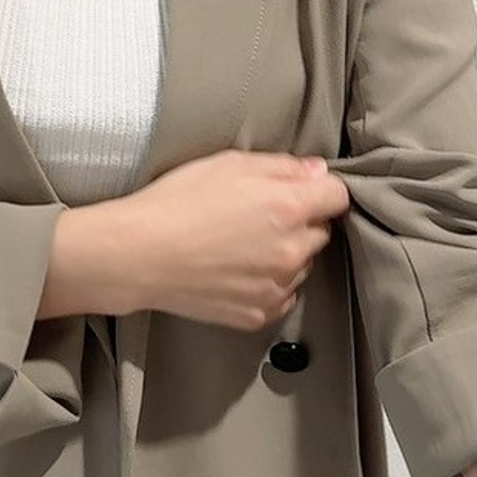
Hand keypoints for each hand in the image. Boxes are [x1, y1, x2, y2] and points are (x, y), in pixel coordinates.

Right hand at [119, 149, 350, 330]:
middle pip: (321, 231)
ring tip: (241, 242)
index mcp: (288, 207)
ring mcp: (277, 287)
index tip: (303, 189)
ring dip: (285, 252)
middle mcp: (291, 251)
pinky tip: (236, 268)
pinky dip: (269, 282)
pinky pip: (282, 294)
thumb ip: (281, 166)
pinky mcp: (259, 314)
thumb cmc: (177, 202)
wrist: (139, 254)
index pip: (337, 196)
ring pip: (302, 264)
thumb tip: (316, 171)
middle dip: (300, 220)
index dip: (320, 189)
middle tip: (259, 213)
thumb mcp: (228, 163)